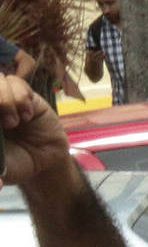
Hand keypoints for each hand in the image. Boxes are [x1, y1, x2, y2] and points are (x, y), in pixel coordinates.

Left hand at [0, 77, 72, 191]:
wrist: (45, 164)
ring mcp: (4, 96)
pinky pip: (16, 83)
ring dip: (5, 100)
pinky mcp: (24, 93)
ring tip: (14, 123)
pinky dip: (21, 98)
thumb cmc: (15, 163)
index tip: (0, 126)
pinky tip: (27, 116)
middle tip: (4, 123)